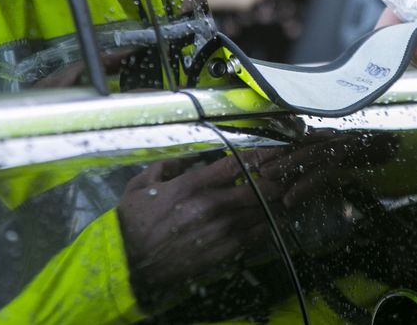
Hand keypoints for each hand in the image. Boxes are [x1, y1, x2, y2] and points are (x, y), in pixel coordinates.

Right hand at [117, 156, 281, 307]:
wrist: (128, 265)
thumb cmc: (132, 223)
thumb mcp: (140, 185)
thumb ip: (165, 166)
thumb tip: (188, 157)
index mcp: (190, 186)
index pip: (235, 165)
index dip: (258, 156)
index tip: (271, 152)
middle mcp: (210, 207)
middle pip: (256, 188)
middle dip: (275, 179)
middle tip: (286, 173)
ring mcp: (219, 232)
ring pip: (260, 213)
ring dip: (276, 203)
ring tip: (287, 194)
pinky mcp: (223, 253)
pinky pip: (254, 237)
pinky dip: (268, 227)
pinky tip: (276, 220)